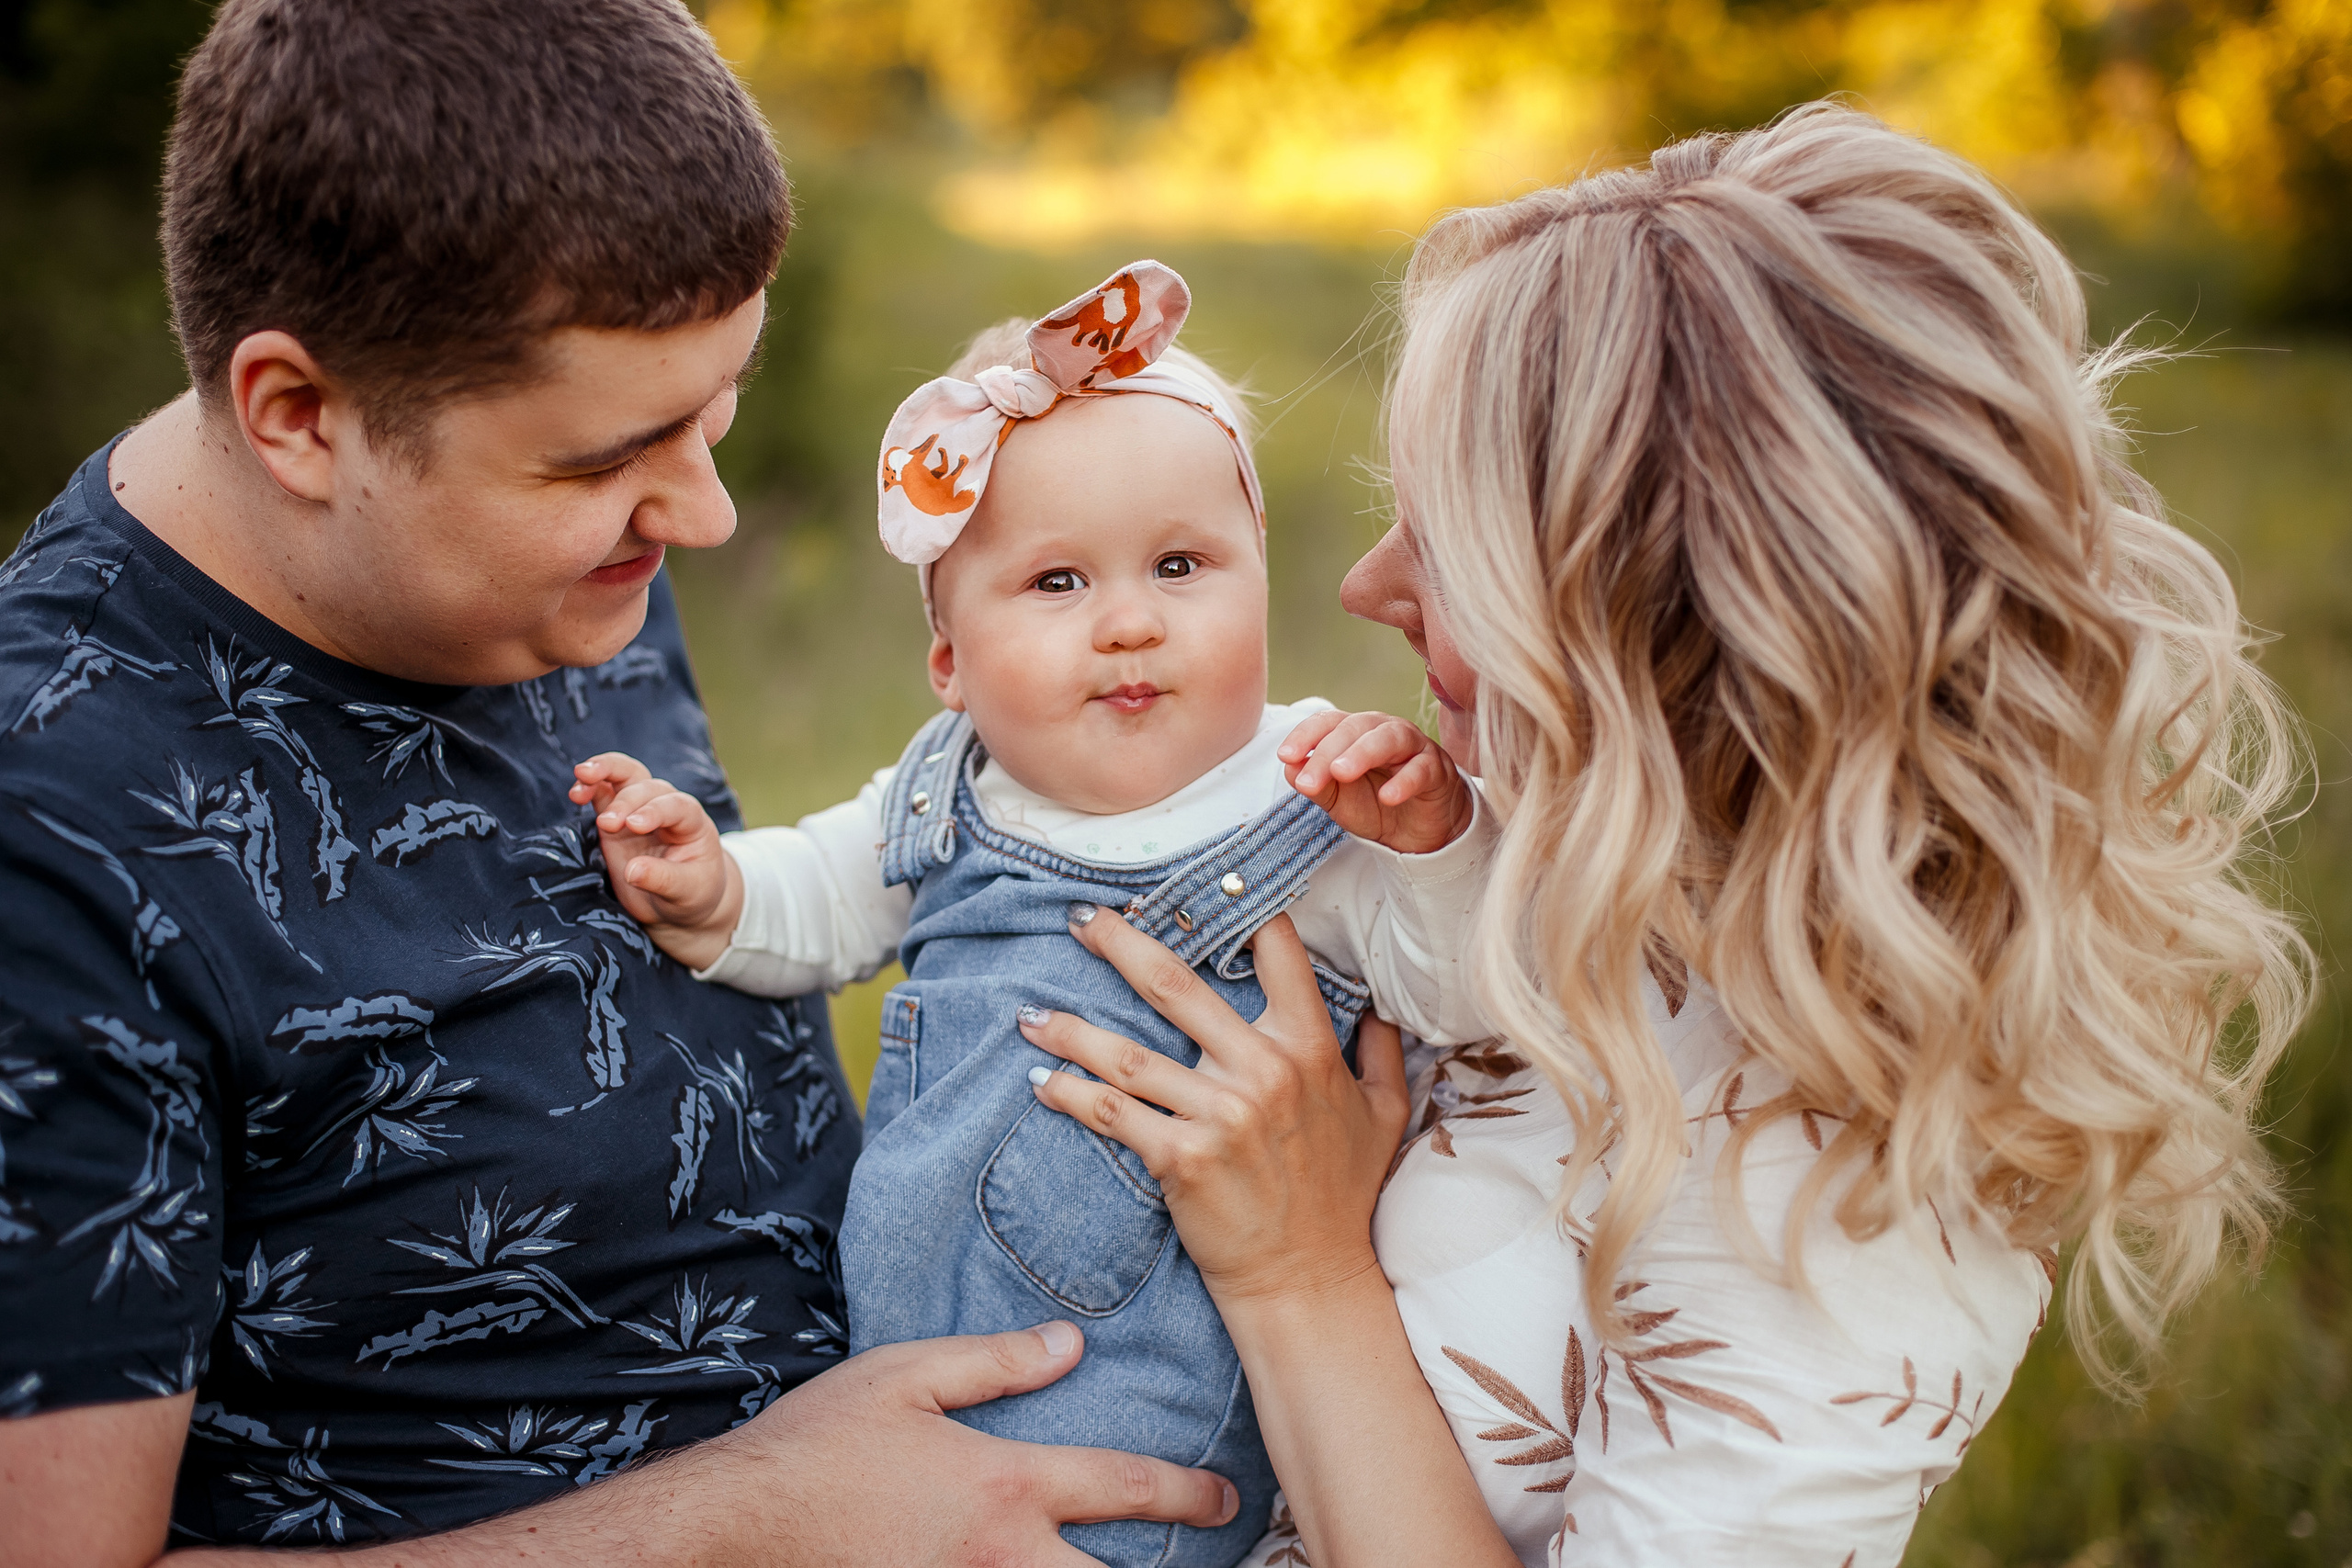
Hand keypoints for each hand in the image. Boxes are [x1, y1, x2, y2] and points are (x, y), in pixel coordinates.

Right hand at [11, 1327, 1238, 1565]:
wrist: (736, 1524)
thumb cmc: (819, 1442)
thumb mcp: (907, 1374)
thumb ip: (998, 1361)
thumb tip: (1074, 1343)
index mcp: (1005, 1484)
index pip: (1123, 1489)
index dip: (1187, 1496)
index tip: (1227, 1500)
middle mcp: (1002, 1557)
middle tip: (1225, 1559)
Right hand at [569, 752, 740, 969]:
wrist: (679, 899)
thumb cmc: (691, 893)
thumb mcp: (686, 892)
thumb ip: (662, 880)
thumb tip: (631, 871)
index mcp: (693, 824)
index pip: (677, 806)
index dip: (655, 811)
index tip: (633, 826)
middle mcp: (668, 808)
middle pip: (648, 788)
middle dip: (626, 802)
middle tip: (606, 824)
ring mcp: (641, 808)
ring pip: (627, 774)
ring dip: (605, 770)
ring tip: (583, 774)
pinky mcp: (616, 816)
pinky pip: (604, 790)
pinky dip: (590, 785)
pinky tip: (577, 791)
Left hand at [1018, 910, 1409, 1305]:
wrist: (1309, 1279)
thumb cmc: (1343, 1196)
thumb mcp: (1384, 1115)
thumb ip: (1380, 1053)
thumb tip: (1379, 1007)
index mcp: (1308, 1048)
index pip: (1275, 954)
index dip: (1240, 909)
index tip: (1200, 882)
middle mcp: (1261, 1071)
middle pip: (1176, 986)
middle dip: (1121, 943)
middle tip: (1080, 919)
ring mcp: (1219, 1114)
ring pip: (1127, 1054)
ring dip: (1070, 1030)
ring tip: (1029, 1014)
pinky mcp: (1180, 1158)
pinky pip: (1114, 1114)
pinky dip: (1071, 1096)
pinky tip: (1041, 1083)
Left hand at [1278, 710, 1472, 854]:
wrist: (1419, 831)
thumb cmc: (1376, 805)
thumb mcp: (1338, 799)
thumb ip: (1316, 783)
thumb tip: (1290, 767)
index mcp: (1355, 733)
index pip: (1327, 722)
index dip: (1305, 735)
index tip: (1286, 756)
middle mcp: (1382, 730)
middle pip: (1354, 728)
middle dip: (1328, 752)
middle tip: (1311, 781)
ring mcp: (1412, 746)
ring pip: (1389, 738)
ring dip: (1363, 753)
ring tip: (1342, 773)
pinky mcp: (1436, 769)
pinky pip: (1421, 769)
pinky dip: (1404, 781)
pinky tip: (1388, 797)